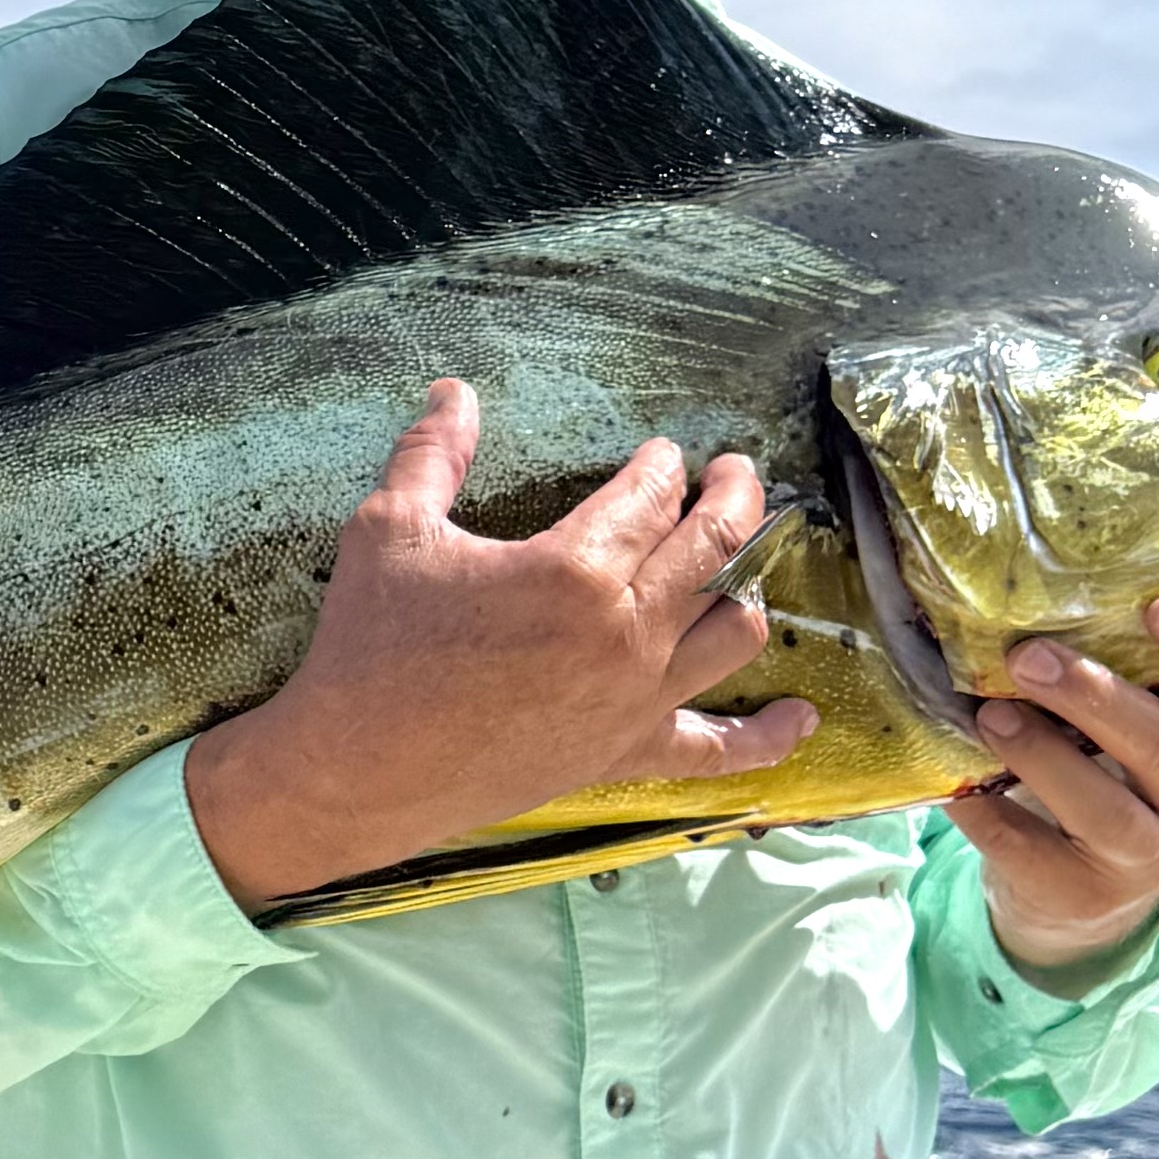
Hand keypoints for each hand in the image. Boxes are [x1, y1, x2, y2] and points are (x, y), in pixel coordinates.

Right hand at [184, 378, 817, 912]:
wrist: (357, 768)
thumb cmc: (369, 646)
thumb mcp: (388, 530)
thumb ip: (433, 454)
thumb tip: (453, 390)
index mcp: (574, 567)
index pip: (649, 495)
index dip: (662, 464)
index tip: (662, 452)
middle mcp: (624, 630)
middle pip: (715, 545)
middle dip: (734, 494)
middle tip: (735, 470)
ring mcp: (634, 697)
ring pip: (733, 630)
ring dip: (747, 585)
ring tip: (738, 563)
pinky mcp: (624, 752)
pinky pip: (717, 749)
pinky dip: (766, 736)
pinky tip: (801, 719)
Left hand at [950, 588, 1158, 971]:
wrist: (1078, 886)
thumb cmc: (1109, 763)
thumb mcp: (1140, 713)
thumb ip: (1126, 658)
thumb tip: (1044, 568)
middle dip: (1096, 698)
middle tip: (1027, 655)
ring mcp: (1150, 855)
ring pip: (1105, 811)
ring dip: (1041, 755)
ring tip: (988, 714)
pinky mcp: (1083, 892)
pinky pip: (1030, 850)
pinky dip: (985, 812)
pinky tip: (951, 781)